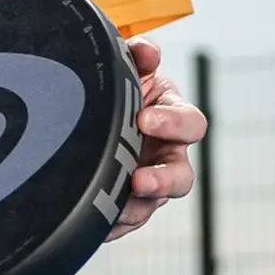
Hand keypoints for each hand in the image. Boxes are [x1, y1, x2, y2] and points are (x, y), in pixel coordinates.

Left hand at [104, 37, 206, 241]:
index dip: (173, 123)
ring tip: (115, 209)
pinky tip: (98, 222)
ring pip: (152, 205)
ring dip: (136, 207)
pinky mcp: (125, 203)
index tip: (144, 118)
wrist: (84, 109)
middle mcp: (165, 153)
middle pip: (182, 176)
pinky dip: (112, 223)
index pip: (190, 123)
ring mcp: (147, 181)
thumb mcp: (127, 65)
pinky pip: (124, 221)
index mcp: (172, 116)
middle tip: (139, 178)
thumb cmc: (116, 86)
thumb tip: (147, 50)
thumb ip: (138, 55)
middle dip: (163, 179)